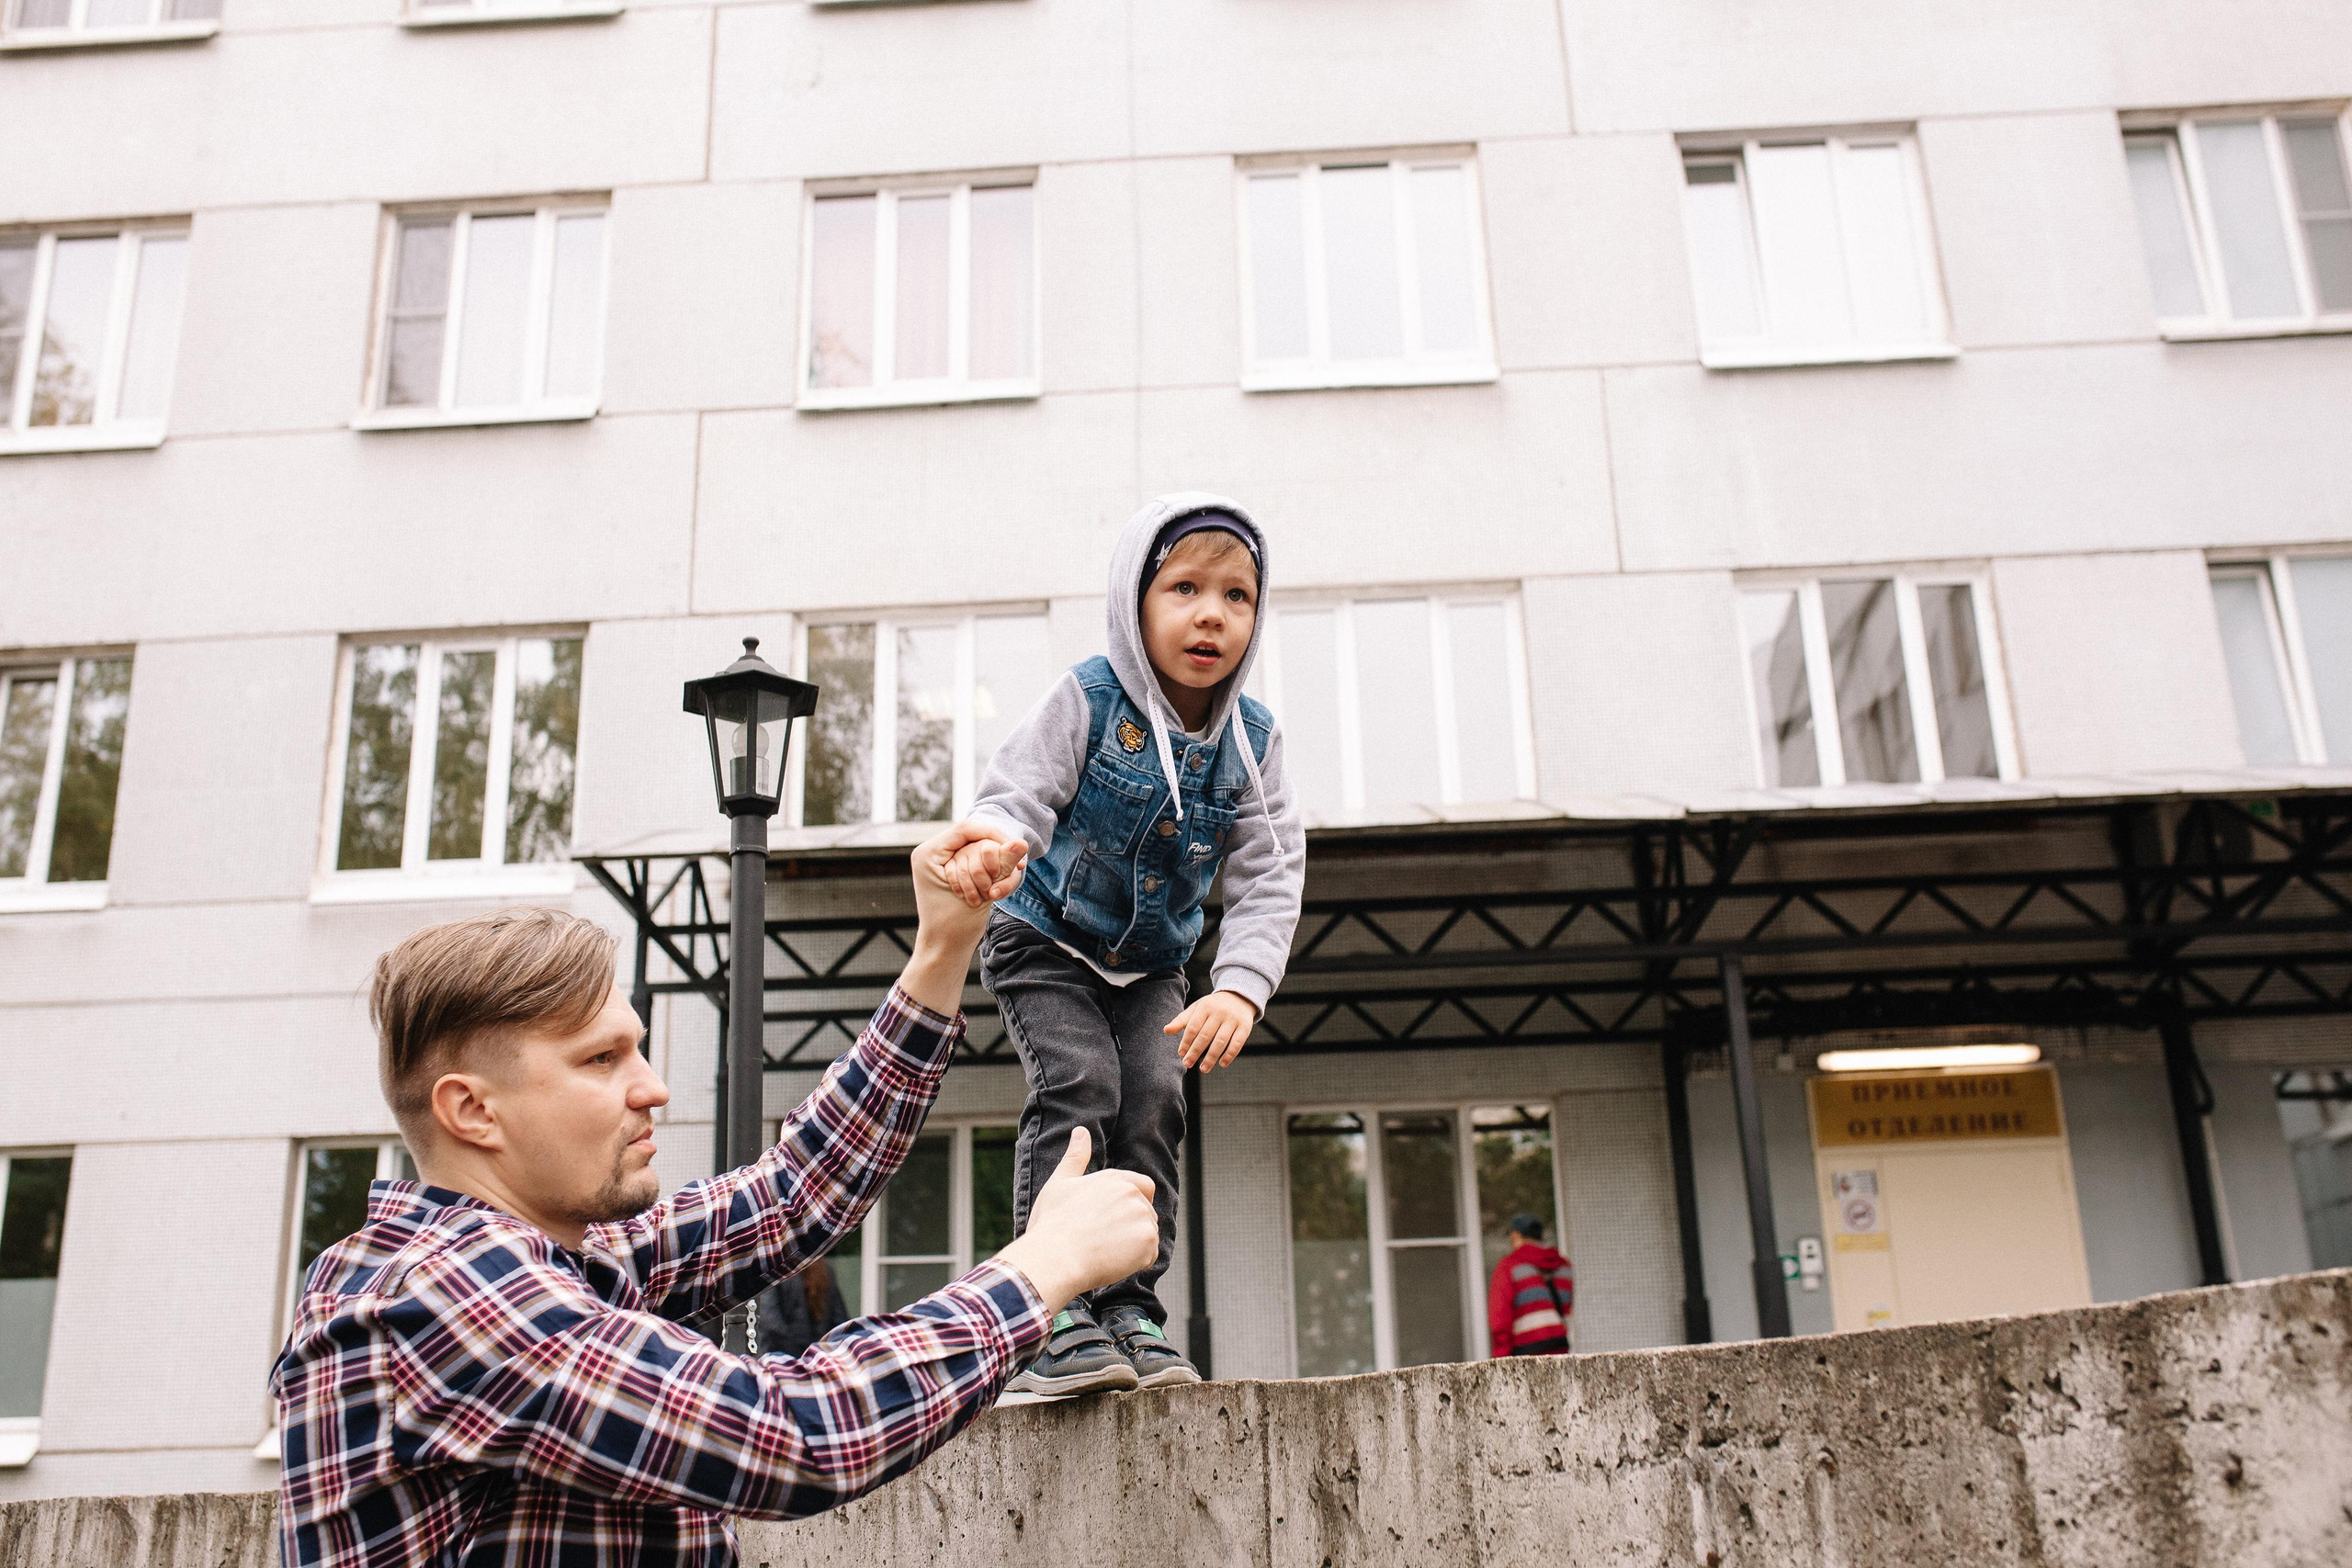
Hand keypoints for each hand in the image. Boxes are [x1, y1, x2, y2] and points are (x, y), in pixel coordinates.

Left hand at [901, 821, 1026, 1013]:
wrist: (946, 949)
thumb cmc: (955, 927)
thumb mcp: (981, 892)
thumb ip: (1000, 865)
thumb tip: (1021, 843)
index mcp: (928, 853)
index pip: (966, 829)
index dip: (994, 834)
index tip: (1016, 848)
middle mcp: (933, 852)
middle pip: (975, 840)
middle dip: (990, 863)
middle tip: (997, 886)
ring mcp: (944, 861)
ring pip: (980, 852)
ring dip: (990, 873)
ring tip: (990, 896)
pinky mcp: (956, 869)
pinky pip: (980, 862)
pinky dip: (989, 876)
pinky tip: (992, 892)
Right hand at [992, 1127, 1157, 1312]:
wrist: (1055, 1258)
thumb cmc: (1052, 1223)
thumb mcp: (1060, 1184)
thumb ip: (1075, 1157)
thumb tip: (1080, 1131)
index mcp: (1114, 1179)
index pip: (1143, 1186)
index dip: (1132, 1203)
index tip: (1112, 1219)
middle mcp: (1133, 1195)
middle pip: (1146, 1212)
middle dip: (1131, 1225)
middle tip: (1103, 1239)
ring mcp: (1143, 1218)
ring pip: (1148, 1233)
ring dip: (1133, 1245)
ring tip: (1104, 1251)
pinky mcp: (1148, 1243)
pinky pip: (1150, 1255)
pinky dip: (1136, 1262)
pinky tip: (1112, 1262)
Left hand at [1165, 989, 1255, 1072]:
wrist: (1239, 997)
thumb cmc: (1212, 1006)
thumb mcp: (1197, 1009)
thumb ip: (1182, 1020)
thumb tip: (1166, 1030)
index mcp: (1205, 1007)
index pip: (1193, 1027)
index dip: (1186, 1042)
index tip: (1181, 1054)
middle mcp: (1219, 1012)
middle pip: (1205, 1035)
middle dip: (1195, 1052)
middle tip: (1187, 1064)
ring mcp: (1233, 1020)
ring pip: (1221, 1041)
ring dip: (1211, 1057)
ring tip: (1203, 1069)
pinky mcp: (1245, 1027)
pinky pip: (1237, 1043)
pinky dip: (1229, 1055)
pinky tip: (1222, 1064)